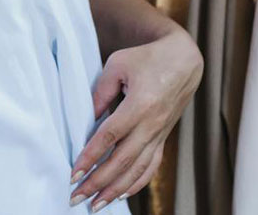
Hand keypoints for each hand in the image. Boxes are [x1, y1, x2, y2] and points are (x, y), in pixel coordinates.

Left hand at [68, 29, 201, 210]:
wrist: (183, 60)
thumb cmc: (147, 58)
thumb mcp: (117, 65)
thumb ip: (100, 93)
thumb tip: (87, 120)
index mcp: (141, 103)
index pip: (110, 136)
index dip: (90, 157)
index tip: (74, 174)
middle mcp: (153, 123)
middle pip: (122, 160)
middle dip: (98, 182)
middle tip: (76, 197)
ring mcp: (160, 133)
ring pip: (137, 169)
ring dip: (115, 189)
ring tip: (95, 204)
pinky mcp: (163, 137)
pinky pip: (151, 166)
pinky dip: (136, 183)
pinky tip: (120, 194)